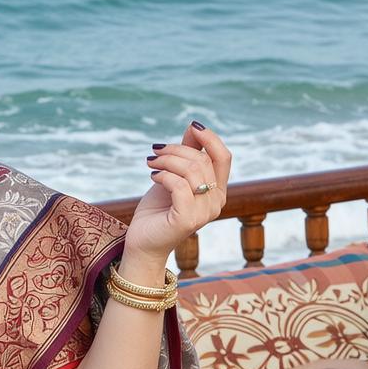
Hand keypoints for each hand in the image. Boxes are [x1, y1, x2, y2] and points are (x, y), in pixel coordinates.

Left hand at [125, 121, 229, 261]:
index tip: (192, 126)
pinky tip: (153, 177)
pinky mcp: (188, 220)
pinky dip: (163, 176)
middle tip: (155, 153)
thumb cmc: (158, 209)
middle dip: (175, 150)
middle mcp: (216, 202)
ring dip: (166, 161)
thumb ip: (187, 154)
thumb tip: (194, 127)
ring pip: (191, 171)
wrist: (143, 242)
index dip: (210, 138)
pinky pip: (179, 185)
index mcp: (218, 191)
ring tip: (151, 164)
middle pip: (202, 160)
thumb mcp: (174, 175)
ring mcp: (204, 213)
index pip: (224, 157)